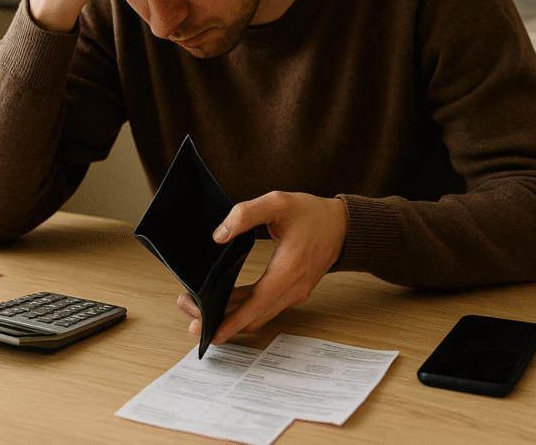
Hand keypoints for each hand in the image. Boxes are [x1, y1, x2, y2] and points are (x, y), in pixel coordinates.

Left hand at [176, 192, 347, 344]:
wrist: (343, 225)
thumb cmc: (312, 213)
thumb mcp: (277, 202)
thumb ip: (246, 214)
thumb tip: (219, 236)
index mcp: (288, 270)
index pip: (255, 305)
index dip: (231, 322)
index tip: (209, 333)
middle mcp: (293, 289)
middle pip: (253, 317)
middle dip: (222, 322)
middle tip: (191, 318)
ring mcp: (295, 293)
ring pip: (260, 316)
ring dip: (232, 319)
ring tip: (203, 313)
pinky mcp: (294, 292)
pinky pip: (267, 308)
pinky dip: (246, 311)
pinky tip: (227, 305)